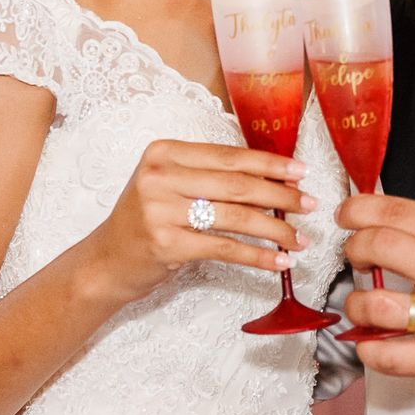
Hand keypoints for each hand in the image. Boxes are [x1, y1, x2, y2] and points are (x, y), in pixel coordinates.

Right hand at [89, 140, 313, 305]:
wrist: (106, 262)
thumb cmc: (146, 221)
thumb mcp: (169, 185)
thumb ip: (210, 176)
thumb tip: (274, 177)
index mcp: (164, 152)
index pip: (229, 156)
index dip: (269, 164)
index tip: (300, 172)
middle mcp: (159, 176)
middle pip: (237, 184)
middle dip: (280, 195)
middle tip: (309, 204)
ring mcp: (160, 211)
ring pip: (235, 217)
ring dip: (275, 229)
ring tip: (300, 238)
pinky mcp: (167, 245)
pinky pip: (225, 248)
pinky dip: (257, 256)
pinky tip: (279, 262)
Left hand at [335, 193, 414, 386]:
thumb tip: (381, 216)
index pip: (397, 213)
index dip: (359, 210)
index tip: (347, 214)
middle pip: (380, 246)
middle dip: (355, 248)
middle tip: (356, 254)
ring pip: (375, 303)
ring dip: (355, 302)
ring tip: (361, 303)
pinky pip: (387, 355)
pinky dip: (367, 348)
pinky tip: (368, 340)